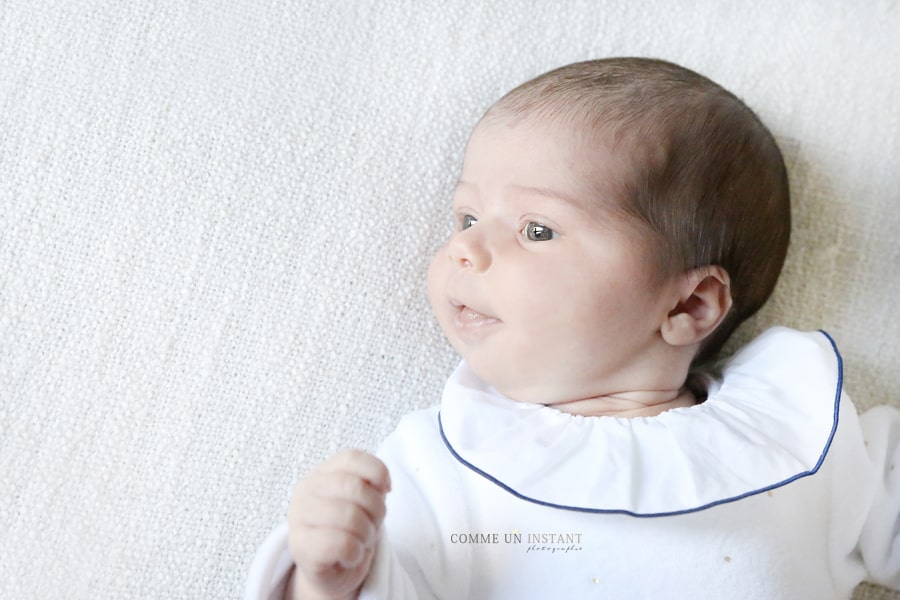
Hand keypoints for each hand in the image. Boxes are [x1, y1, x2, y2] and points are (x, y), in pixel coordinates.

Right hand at [287, 449, 390, 599]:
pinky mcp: (299, 547)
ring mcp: (298, 517)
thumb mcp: (363, 502)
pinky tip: (351, 556)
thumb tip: (384, 485)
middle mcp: (305, 490)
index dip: (377, 472)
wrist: (330, 571)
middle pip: (354, 487)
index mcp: (321, 473)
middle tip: (374, 524)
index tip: (386, 490)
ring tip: (362, 541)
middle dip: (376, 509)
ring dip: (366, 534)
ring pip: (349, 517)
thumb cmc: (349, 530)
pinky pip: (339, 544)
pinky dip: (355, 553)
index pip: (352, 458)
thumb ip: (371, 486)